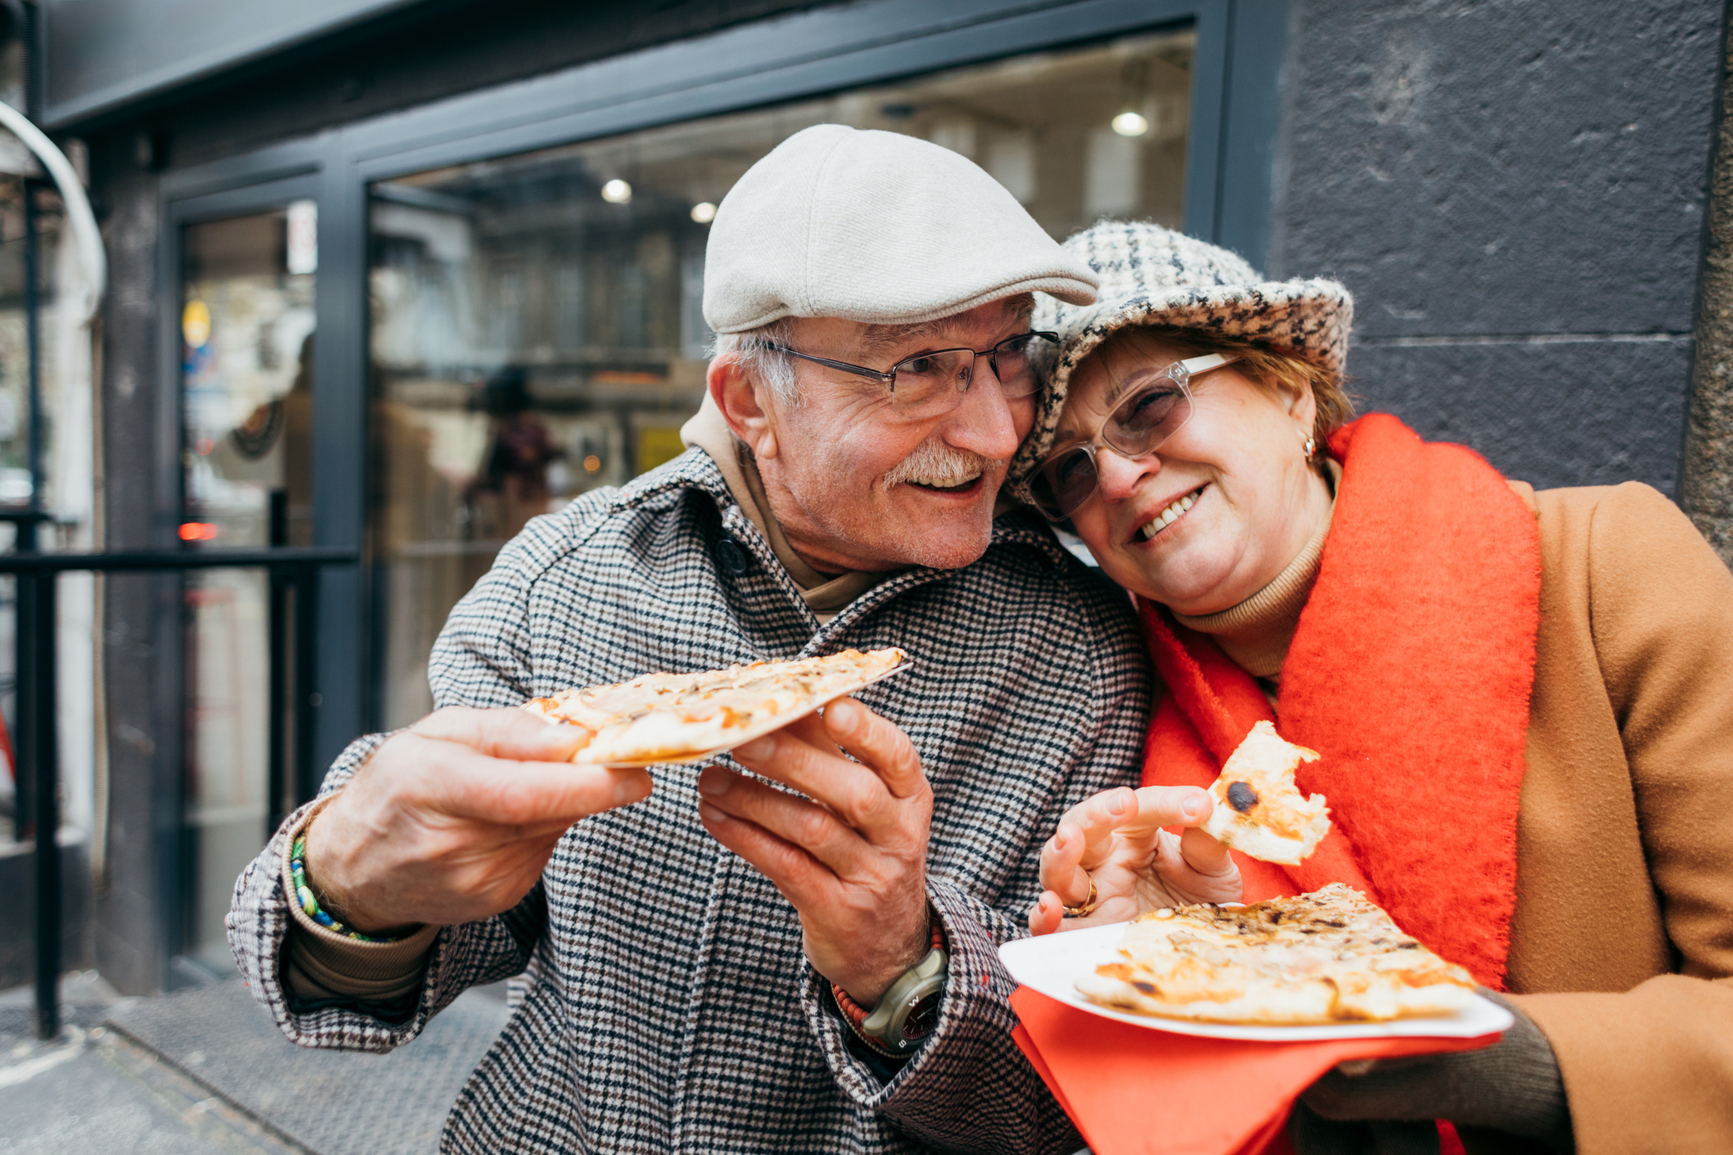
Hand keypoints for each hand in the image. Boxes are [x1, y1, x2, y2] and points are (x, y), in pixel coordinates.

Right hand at [302, 707, 652, 932]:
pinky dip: (542, 828)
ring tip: (516, 786)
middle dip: (589, 781)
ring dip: (558, 803)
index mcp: (429, 785)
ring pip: (554, 829)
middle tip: (605, 752)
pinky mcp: (495, 900)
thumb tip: (574, 738)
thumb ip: (508, 730)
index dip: (586, 784)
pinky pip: (544, 851)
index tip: (636, 770)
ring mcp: (474, 881)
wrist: (356, 864)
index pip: (522, 793)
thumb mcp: (438, 732)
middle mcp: (451, 843)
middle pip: (549, 811)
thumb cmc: (398, 785)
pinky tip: (506, 820)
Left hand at [696, 697, 930, 1005]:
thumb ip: (830, 754)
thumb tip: (783, 700)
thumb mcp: (866, 807)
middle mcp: (900, 835)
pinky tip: (715, 818)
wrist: (888, 946)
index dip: (867, 730)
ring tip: (710, 781)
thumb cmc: (866, 855)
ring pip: (813, 829)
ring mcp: (872, 877)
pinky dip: (746, 838)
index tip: (829, 706)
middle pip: (853, 792)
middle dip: (793, 761)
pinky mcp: (838, 911)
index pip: (897, 755)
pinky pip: (787, 867)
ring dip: (754, 799)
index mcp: (910, 797)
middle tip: (741, 739)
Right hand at [1026, 785, 1239, 935]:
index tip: (1196, 806)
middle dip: (1095, 813)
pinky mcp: (1085, 934)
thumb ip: (1207, 842)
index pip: (1140, 809)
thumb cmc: (1201, 900)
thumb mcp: (1213, 870)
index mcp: (1133, 835)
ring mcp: (1089, 897)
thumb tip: (1206, 807)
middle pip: (1081, 828)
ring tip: (1069, 838)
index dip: (1165, 803)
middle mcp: (1104, 861)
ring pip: (1057, 871)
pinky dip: (1042, 917)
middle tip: (1122, 804)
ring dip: (1059, 853)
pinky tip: (1049, 906)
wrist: (1201, 953)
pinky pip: (1052, 927)